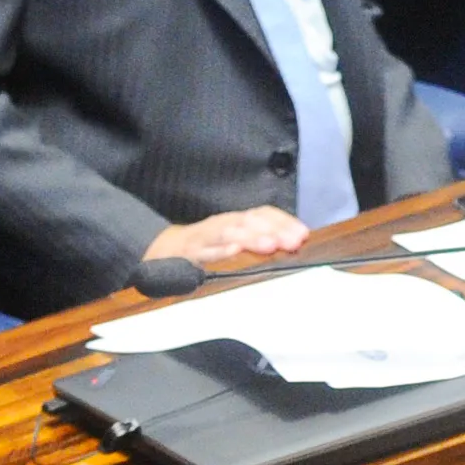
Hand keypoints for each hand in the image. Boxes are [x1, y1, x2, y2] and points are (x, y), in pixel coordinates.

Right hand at [145, 207, 307, 273]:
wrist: (161, 250)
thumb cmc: (206, 248)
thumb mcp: (234, 241)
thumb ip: (259, 241)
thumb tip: (294, 244)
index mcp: (235, 221)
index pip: (262, 214)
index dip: (283, 221)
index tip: (303, 234)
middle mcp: (222, 224)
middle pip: (249, 220)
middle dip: (273, 229)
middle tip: (293, 241)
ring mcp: (204, 236)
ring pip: (228, 231)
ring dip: (250, 237)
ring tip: (269, 245)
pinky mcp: (187, 251)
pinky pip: (202, 249)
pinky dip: (217, 249)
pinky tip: (231, 251)